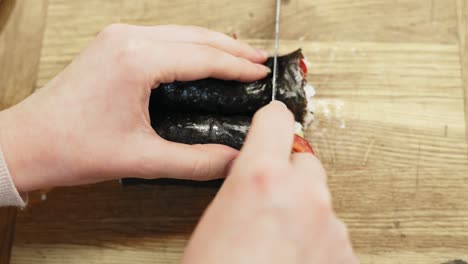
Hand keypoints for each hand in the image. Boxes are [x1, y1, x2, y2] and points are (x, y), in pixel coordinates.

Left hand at [0, 24, 270, 191]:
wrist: (28, 142)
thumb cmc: (71, 147)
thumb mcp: (141, 158)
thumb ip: (195, 160)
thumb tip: (231, 160)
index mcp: (136, 60)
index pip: (203, 57)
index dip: (237, 66)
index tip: (261, 73)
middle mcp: (127, 39)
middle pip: (196, 36)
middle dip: (232, 48)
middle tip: (259, 60)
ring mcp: (118, 37)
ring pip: (181, 32)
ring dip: (212, 43)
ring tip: (239, 57)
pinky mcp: (113, 44)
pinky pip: (163, 36)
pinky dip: (190, 45)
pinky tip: (202, 56)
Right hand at [182, 102, 358, 263]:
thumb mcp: (217, 219)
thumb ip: (244, 187)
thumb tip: (255, 177)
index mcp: (260, 178)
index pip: (276, 120)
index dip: (271, 120)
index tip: (273, 121)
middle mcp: (302, 194)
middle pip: (304, 161)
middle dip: (289, 176)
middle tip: (271, 201)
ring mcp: (329, 224)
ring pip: (319, 199)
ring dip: (304, 212)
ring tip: (279, 242)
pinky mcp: (345, 252)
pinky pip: (331, 232)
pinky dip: (317, 241)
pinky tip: (294, 258)